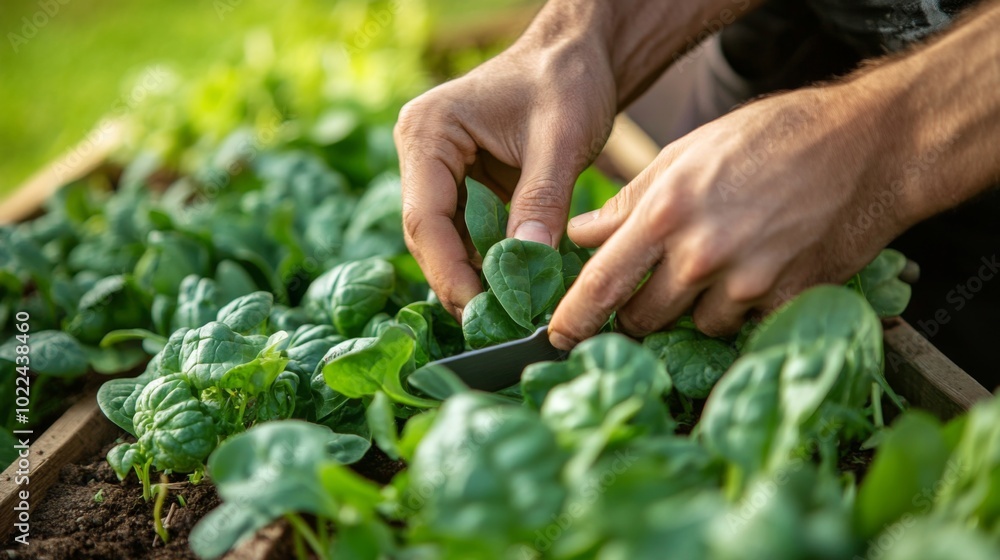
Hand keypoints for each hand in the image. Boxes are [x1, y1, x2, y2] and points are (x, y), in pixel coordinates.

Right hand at [394, 38, 616, 317]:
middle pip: (427, 234)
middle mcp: (422, 152)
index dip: (448, 269)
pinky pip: (466, 233)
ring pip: (444, 240)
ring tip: (505, 316)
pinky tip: (510, 289)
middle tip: (495, 325)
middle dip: (459, 280)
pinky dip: (486, 261)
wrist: (578, 55)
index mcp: (428, 132)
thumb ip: (541, 201)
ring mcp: (439, 170)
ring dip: (472, 276)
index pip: (424, 216)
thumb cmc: (567, 80)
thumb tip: (525, 265)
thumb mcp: (560, 140)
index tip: (479, 308)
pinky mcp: (462, 184)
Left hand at [549, 84, 907, 348]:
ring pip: (696, 326)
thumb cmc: (770, 139)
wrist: (865, 146)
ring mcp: (745, 284)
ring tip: (722, 263)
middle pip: (643, 319)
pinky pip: (744, 326)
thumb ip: (628, 202)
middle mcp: (699, 256)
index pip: (600, 285)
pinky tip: (757, 270)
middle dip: (638, 312)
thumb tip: (581, 234)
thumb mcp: (684, 154)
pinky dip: (742, 309)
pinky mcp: (786, 302)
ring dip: (696, 308)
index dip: (572, 321)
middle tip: (654, 286)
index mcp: (664, 213)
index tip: (557, 339)